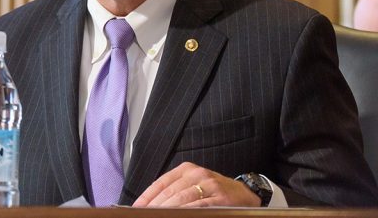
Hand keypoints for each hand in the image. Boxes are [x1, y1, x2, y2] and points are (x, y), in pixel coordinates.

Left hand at [132, 162, 261, 206]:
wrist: (245, 193)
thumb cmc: (213, 191)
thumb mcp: (193, 185)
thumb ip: (174, 191)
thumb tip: (150, 205)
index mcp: (186, 169)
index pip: (161, 183)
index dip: (147, 197)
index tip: (136, 208)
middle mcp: (197, 173)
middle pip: (170, 192)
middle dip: (155, 207)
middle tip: (145, 216)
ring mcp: (210, 184)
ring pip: (182, 200)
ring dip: (168, 211)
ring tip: (157, 217)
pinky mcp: (221, 197)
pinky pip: (200, 207)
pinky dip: (188, 212)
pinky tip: (178, 216)